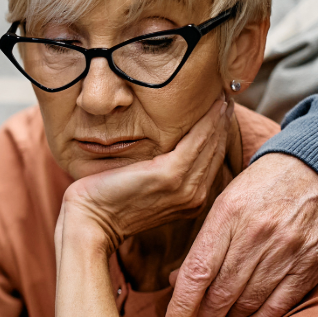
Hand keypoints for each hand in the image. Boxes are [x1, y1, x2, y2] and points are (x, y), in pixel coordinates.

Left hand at [58, 98, 231, 252]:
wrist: (89, 220)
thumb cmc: (107, 202)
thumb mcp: (143, 188)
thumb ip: (163, 174)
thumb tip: (166, 151)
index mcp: (190, 201)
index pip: (210, 162)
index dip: (218, 135)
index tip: (222, 111)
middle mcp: (194, 197)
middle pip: (215, 152)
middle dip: (222, 124)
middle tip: (228, 97)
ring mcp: (183, 188)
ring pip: (209, 144)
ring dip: (219, 118)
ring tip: (224, 95)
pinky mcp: (169, 175)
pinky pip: (196, 141)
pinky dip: (207, 122)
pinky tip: (214, 105)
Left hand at [164, 152, 317, 316]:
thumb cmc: (266, 186)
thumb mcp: (227, 202)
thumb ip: (205, 244)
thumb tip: (177, 282)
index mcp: (228, 216)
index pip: (197, 273)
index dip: (181, 307)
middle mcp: (257, 235)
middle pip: (221, 293)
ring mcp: (287, 251)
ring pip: (248, 302)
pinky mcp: (312, 263)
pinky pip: (279, 304)